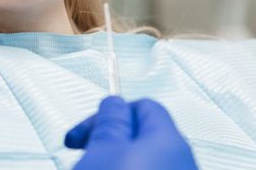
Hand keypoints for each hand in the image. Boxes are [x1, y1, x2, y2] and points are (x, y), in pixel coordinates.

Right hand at [65, 96, 198, 169]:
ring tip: (91, 167)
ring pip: (140, 158)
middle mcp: (181, 159)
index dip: (110, 112)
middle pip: (141, 134)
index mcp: (168, 139)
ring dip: (112, 159)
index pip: (143, 105)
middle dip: (108, 139)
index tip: (86, 129)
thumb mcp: (104, 148)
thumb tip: (114, 102)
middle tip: (84, 150)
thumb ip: (110, 119)